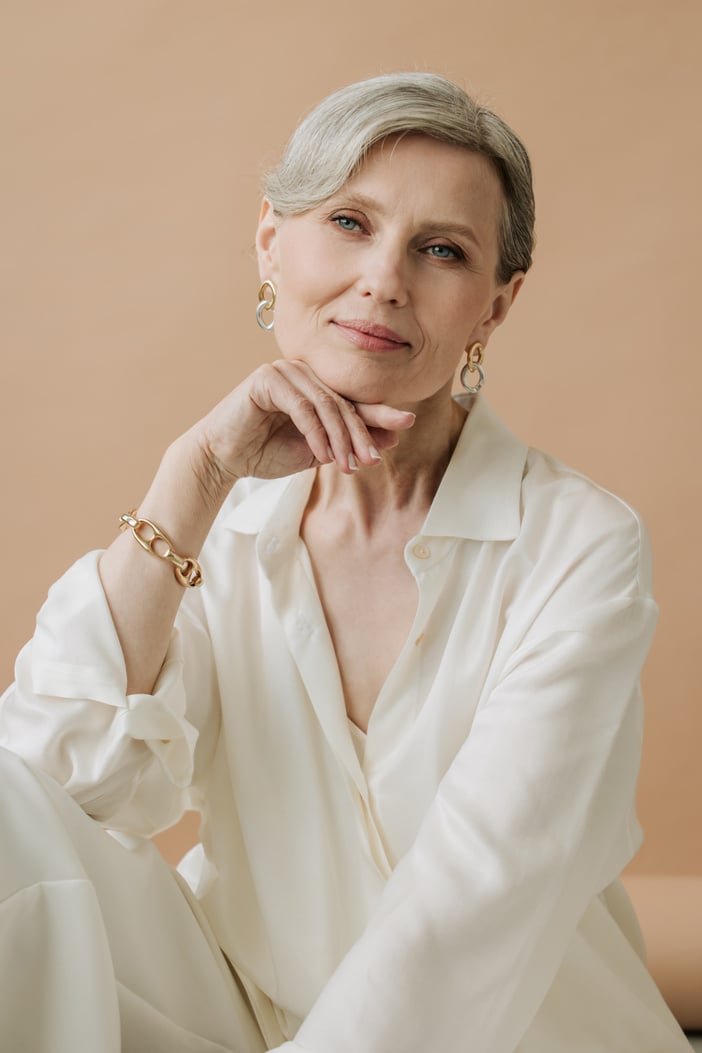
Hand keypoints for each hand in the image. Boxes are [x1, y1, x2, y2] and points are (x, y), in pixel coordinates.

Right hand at [194, 359, 415, 488]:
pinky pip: (302, 407)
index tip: (406, 425)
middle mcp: (303, 373)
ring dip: (340, 437)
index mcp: (316, 387)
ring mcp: (285, 371)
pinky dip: (316, 432)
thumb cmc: (265, 453)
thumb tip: (392, 437)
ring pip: (326, 404)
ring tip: (349, 465)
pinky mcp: (267, 378)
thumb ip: (347, 442)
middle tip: (373, 458)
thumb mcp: (317, 451)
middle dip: (361, 432)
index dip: (378, 414)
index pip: (352, 400)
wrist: (223, 458)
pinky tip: (323, 455)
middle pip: (343, 402)